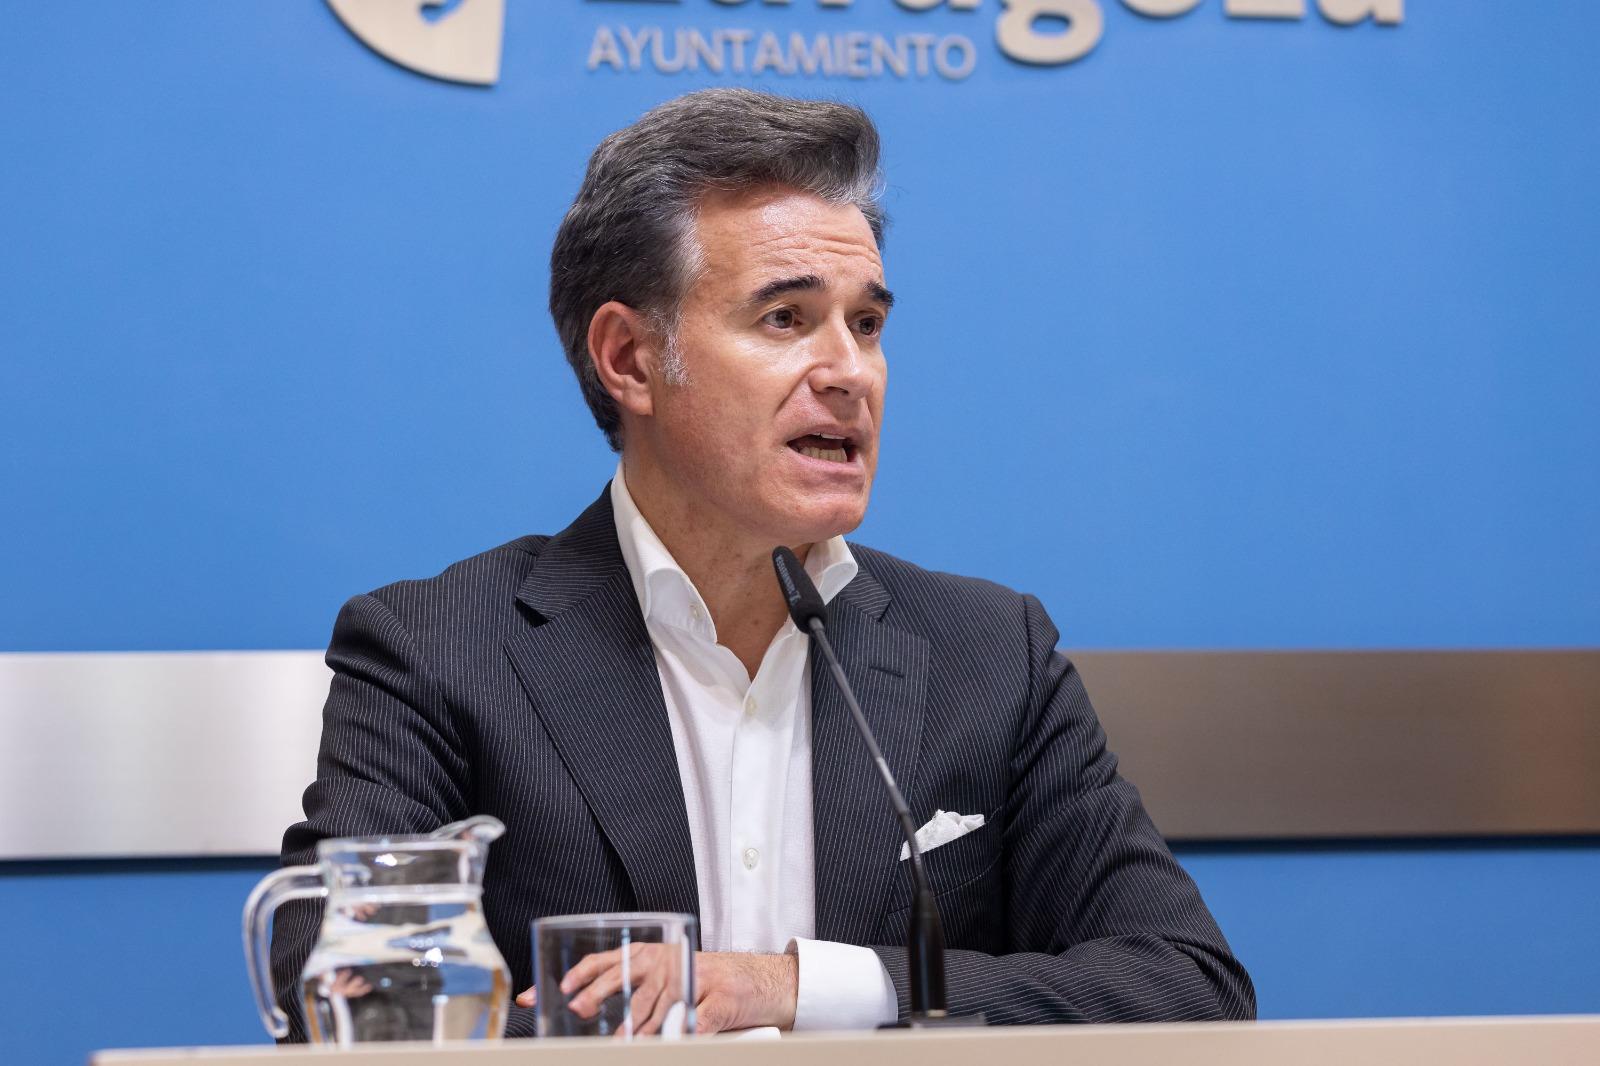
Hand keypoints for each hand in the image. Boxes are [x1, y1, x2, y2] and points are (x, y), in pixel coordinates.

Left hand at [515, 948, 798, 1034]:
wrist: (760, 981)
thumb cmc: (708, 979)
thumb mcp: (669, 973)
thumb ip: (637, 985)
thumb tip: (588, 1003)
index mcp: (651, 954)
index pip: (607, 959)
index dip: (581, 974)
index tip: (561, 989)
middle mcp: (668, 962)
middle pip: (625, 977)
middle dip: (597, 994)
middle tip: (579, 1010)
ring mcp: (694, 979)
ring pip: (655, 1007)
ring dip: (634, 1028)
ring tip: (621, 1043)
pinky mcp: (717, 1002)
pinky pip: (690, 1024)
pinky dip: (676, 1036)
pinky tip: (665, 1043)